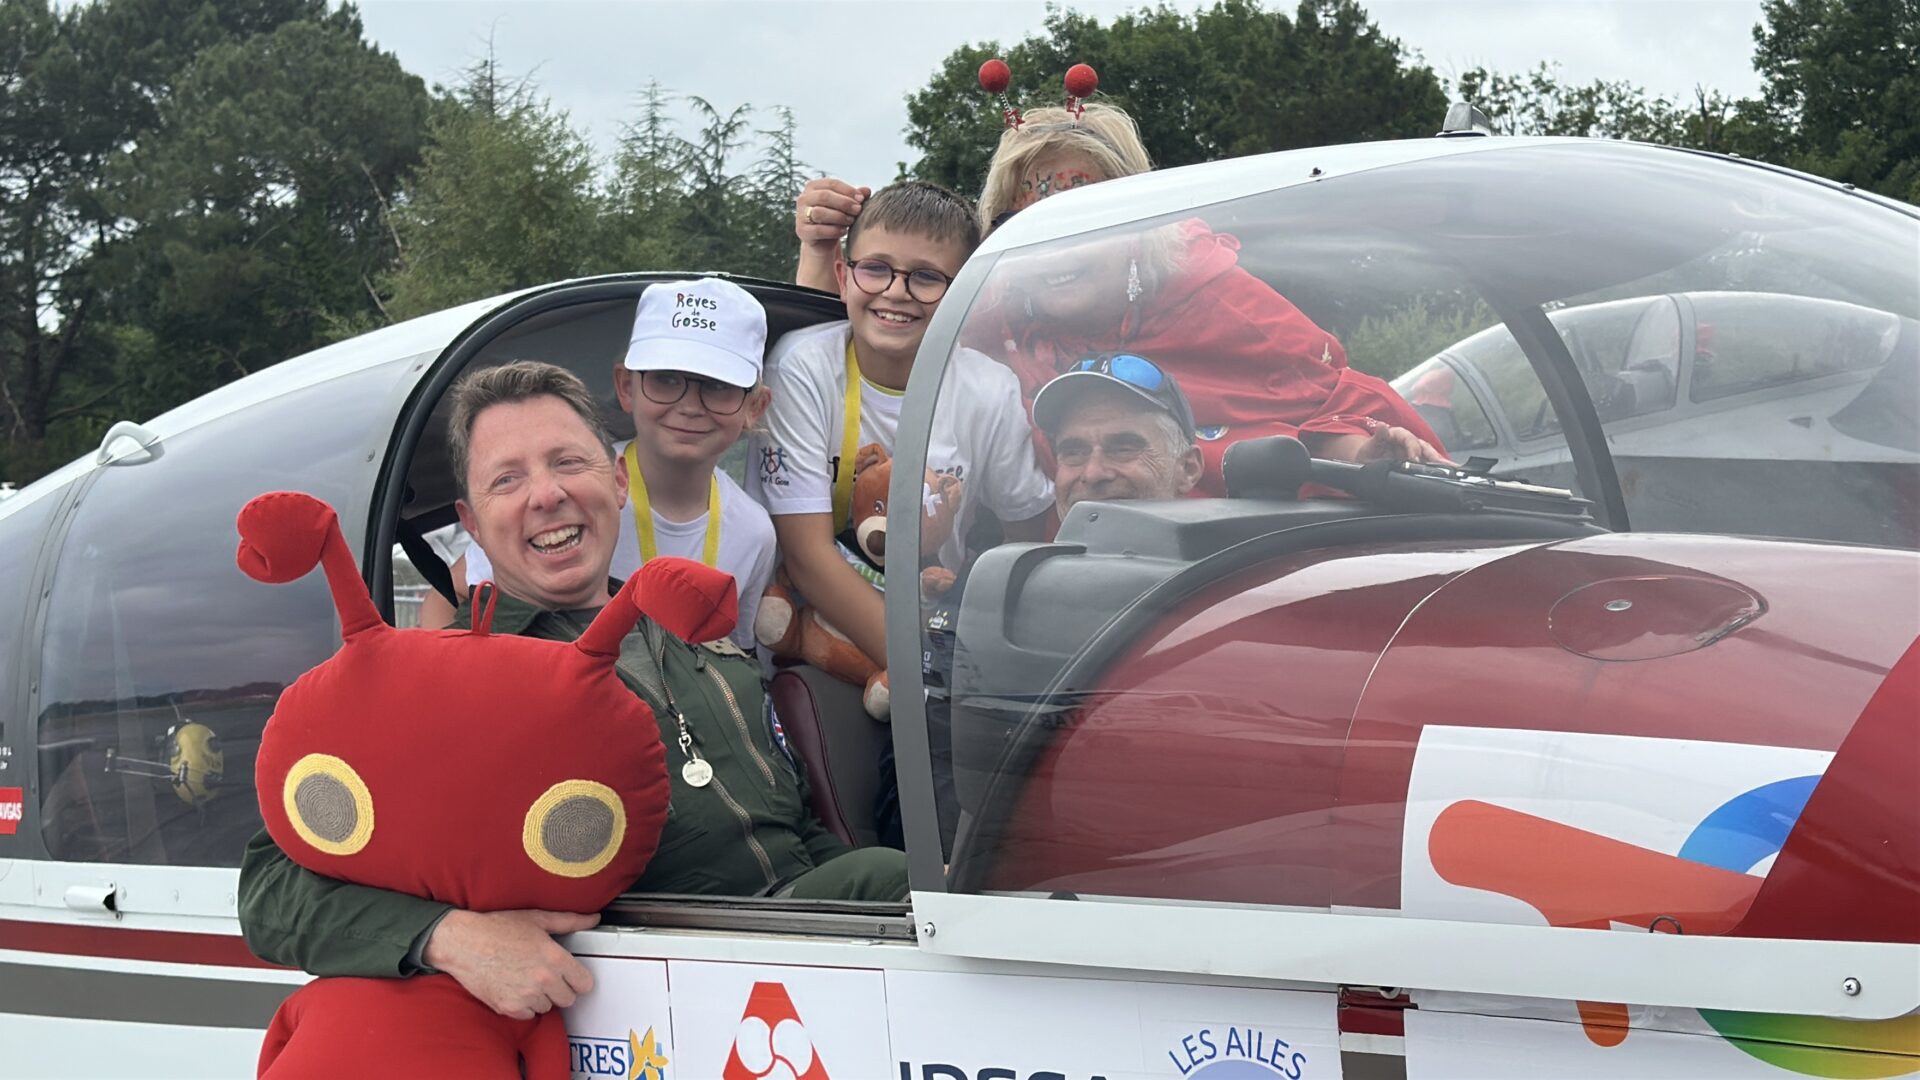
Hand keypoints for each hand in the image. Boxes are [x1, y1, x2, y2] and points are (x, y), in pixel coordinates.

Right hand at [423, 908, 598, 1019]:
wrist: (463, 942)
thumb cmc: (497, 928)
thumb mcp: (537, 919)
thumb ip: (569, 921)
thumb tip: (592, 919)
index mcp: (554, 958)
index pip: (585, 984)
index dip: (578, 979)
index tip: (572, 975)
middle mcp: (543, 980)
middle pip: (568, 999)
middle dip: (561, 988)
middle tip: (547, 974)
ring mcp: (526, 996)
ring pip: (547, 1007)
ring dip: (542, 997)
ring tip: (526, 977)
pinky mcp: (508, 1007)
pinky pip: (528, 1014)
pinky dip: (524, 1005)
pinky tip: (515, 987)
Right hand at [796, 177, 867, 249]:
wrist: (824, 242)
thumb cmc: (836, 219)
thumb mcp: (846, 206)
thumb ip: (855, 197)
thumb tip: (867, 190)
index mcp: (814, 187)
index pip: (832, 184)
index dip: (848, 190)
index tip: (861, 198)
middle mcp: (804, 198)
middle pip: (825, 196)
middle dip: (844, 203)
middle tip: (858, 210)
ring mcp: (800, 215)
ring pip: (820, 212)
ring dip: (839, 217)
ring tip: (851, 221)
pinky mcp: (801, 231)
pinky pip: (818, 230)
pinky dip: (833, 230)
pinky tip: (843, 231)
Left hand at [1351, 425, 1451, 464]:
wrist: (1367, 463)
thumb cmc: (1369, 453)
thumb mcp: (1370, 446)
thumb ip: (1378, 436)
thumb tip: (1381, 425)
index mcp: (1398, 434)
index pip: (1409, 438)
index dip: (1413, 448)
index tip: (1414, 458)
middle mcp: (1409, 442)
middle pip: (1424, 447)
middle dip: (1435, 456)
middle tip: (1444, 464)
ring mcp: (1415, 452)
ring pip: (1430, 455)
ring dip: (1441, 462)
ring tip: (1453, 468)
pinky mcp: (1417, 462)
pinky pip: (1429, 464)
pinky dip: (1438, 469)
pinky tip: (1448, 475)